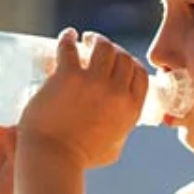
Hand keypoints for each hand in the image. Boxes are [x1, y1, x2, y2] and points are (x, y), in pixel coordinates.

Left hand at [17, 29, 146, 169]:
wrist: (52, 159)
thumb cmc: (79, 159)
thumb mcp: (113, 147)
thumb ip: (120, 132)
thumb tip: (119, 125)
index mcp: (130, 109)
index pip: (140, 74)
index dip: (131, 64)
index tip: (119, 61)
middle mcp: (117, 93)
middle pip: (123, 57)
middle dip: (114, 49)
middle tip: (98, 48)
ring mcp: (94, 83)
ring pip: (104, 46)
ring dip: (96, 39)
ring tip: (85, 39)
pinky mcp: (68, 77)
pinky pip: (71, 47)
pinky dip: (69, 37)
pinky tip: (68, 35)